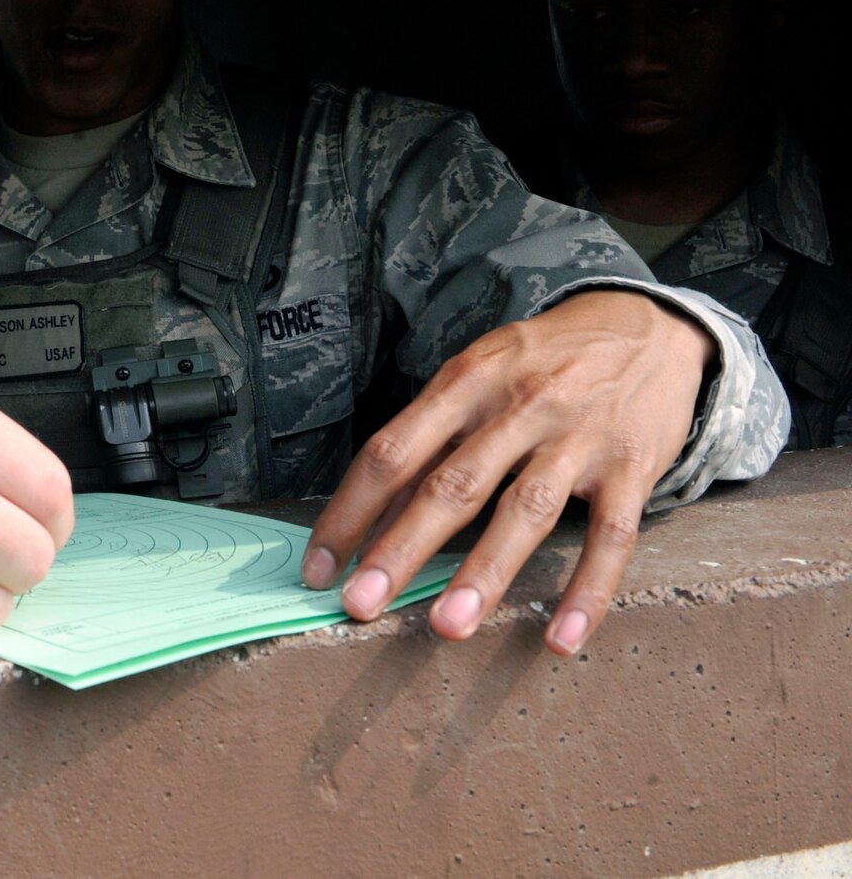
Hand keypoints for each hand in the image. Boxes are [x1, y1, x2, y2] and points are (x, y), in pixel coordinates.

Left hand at [301, 290, 712, 655]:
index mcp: (466, 382)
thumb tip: (374, 518)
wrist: (647, 327)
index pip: (393, 452)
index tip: (318, 567)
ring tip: (446, 628)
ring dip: (484, 574)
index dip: (351, 511)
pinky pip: (613, 537)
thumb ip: (431, 443)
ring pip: (525, 512)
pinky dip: (588, 590)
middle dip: (400, 550)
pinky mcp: (633, 467)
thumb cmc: (541, 362)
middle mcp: (519, 406)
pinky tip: (561, 638)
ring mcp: (578, 437)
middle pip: (451, 485)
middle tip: (360, 606)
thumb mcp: (478, 377)